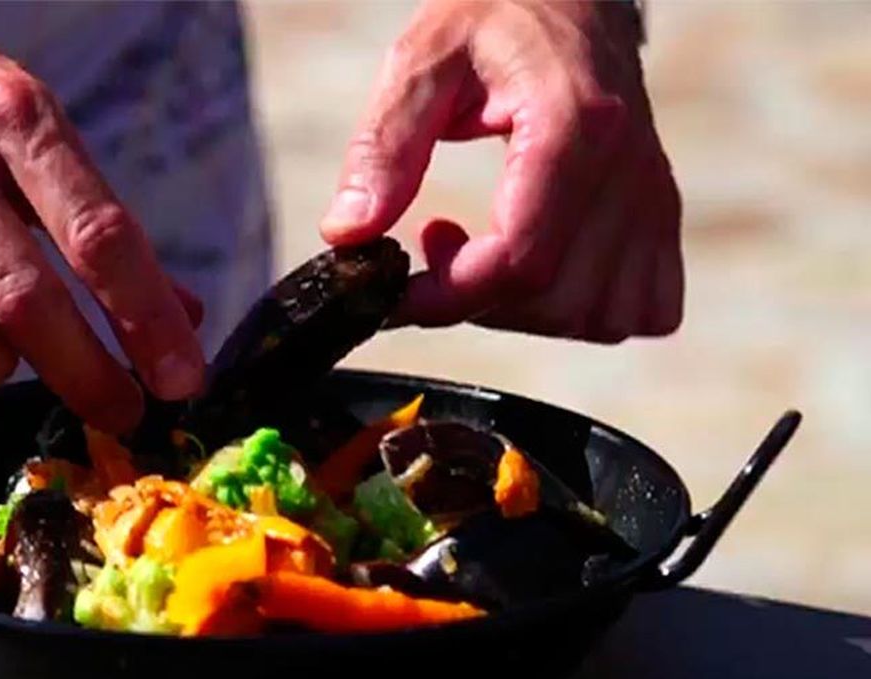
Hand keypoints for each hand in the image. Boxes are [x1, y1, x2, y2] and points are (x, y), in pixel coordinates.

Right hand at [0, 12, 204, 432]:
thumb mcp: (37, 128)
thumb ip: (101, 222)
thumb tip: (183, 315)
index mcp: (18, 119)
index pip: (98, 235)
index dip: (146, 318)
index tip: (180, 378)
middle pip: (25, 296)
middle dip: (86, 372)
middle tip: (121, 410)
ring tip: (6, 360)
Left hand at [321, 0, 682, 342]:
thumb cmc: (495, 19)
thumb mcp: (421, 62)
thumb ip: (384, 148)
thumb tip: (347, 234)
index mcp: (575, 125)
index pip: (519, 259)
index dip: (449, 296)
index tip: (398, 290)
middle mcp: (629, 168)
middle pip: (553, 300)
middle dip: (478, 301)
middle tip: (436, 244)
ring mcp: (654, 197)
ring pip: (595, 317)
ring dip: (524, 311)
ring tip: (483, 247)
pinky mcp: (662, 216)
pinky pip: (639, 310)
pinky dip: (580, 311)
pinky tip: (540, 266)